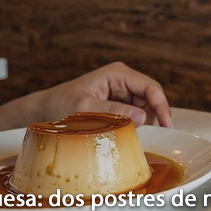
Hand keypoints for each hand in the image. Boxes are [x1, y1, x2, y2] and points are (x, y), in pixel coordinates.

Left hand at [21, 62, 172, 127]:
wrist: (44, 109)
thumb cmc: (61, 104)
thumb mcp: (86, 107)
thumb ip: (114, 111)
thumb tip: (143, 117)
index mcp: (117, 74)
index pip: (150, 87)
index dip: (162, 106)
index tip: (167, 126)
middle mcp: (122, 80)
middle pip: (150, 98)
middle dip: (153, 116)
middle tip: (153, 137)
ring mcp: (120, 92)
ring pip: (144, 109)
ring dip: (142, 123)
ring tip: (132, 136)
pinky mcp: (117, 104)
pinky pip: (133, 115)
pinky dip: (134, 125)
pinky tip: (126, 134)